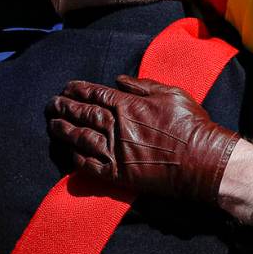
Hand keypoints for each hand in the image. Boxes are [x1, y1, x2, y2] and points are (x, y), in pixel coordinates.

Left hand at [46, 75, 239, 205]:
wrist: (200, 160)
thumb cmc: (190, 124)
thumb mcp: (170, 93)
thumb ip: (142, 85)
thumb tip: (118, 79)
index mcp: (128, 105)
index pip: (94, 93)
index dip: (77, 90)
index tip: (66, 88)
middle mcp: (116, 126)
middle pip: (82, 114)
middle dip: (64, 107)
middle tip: (51, 104)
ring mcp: (114, 151)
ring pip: (79, 138)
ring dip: (63, 130)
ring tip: (52, 124)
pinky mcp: (117, 174)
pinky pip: (88, 165)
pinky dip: (74, 157)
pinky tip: (67, 151)